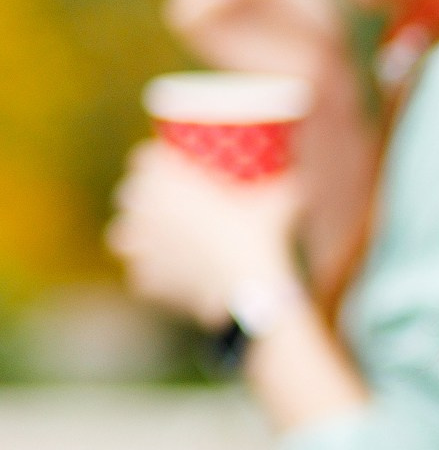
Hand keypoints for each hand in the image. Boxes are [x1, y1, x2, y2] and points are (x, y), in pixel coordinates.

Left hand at [107, 142, 301, 328]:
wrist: (250, 290)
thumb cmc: (263, 237)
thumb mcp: (283, 200)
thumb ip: (290, 182)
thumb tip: (305, 173)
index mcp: (165, 180)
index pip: (143, 160)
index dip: (156, 162)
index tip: (172, 167)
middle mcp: (143, 210)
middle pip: (129, 195)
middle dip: (144, 199)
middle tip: (170, 205)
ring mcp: (140, 248)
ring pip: (122, 235)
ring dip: (137, 236)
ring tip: (159, 241)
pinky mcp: (145, 280)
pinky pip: (139, 275)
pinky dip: (152, 276)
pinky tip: (169, 277)